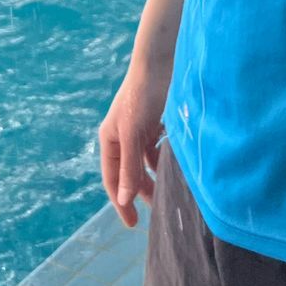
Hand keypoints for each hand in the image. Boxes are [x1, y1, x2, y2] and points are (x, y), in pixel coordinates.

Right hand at [98, 60, 171, 226]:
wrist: (160, 61)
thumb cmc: (141, 95)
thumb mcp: (133, 133)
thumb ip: (129, 166)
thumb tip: (124, 199)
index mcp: (110, 139)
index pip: (112, 179)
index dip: (121, 202)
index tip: (132, 224)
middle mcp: (122, 136)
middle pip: (130, 173)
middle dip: (141, 192)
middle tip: (157, 212)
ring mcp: (139, 129)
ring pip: (146, 162)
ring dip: (155, 177)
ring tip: (169, 193)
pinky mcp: (155, 122)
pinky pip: (158, 149)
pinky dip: (165, 160)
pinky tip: (176, 167)